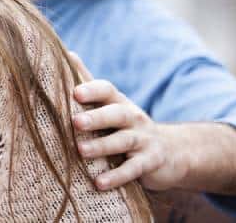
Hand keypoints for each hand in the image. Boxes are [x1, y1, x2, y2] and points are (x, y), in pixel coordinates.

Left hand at [68, 53, 186, 191]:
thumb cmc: (125, 124)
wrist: (169, 151)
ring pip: (123, 141)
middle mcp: (132, 117)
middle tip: (75, 122)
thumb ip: (88, 81)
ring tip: (81, 151)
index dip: (92, 89)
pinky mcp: (150, 162)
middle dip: (96, 117)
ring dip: (102, 146)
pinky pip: (134, 169)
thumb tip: (66, 52)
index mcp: (117, 102)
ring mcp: (143, 139)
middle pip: (116, 114)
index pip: (106, 89)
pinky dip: (117, 176)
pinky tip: (99, 183)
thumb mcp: (110, 103)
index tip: (74, 92)